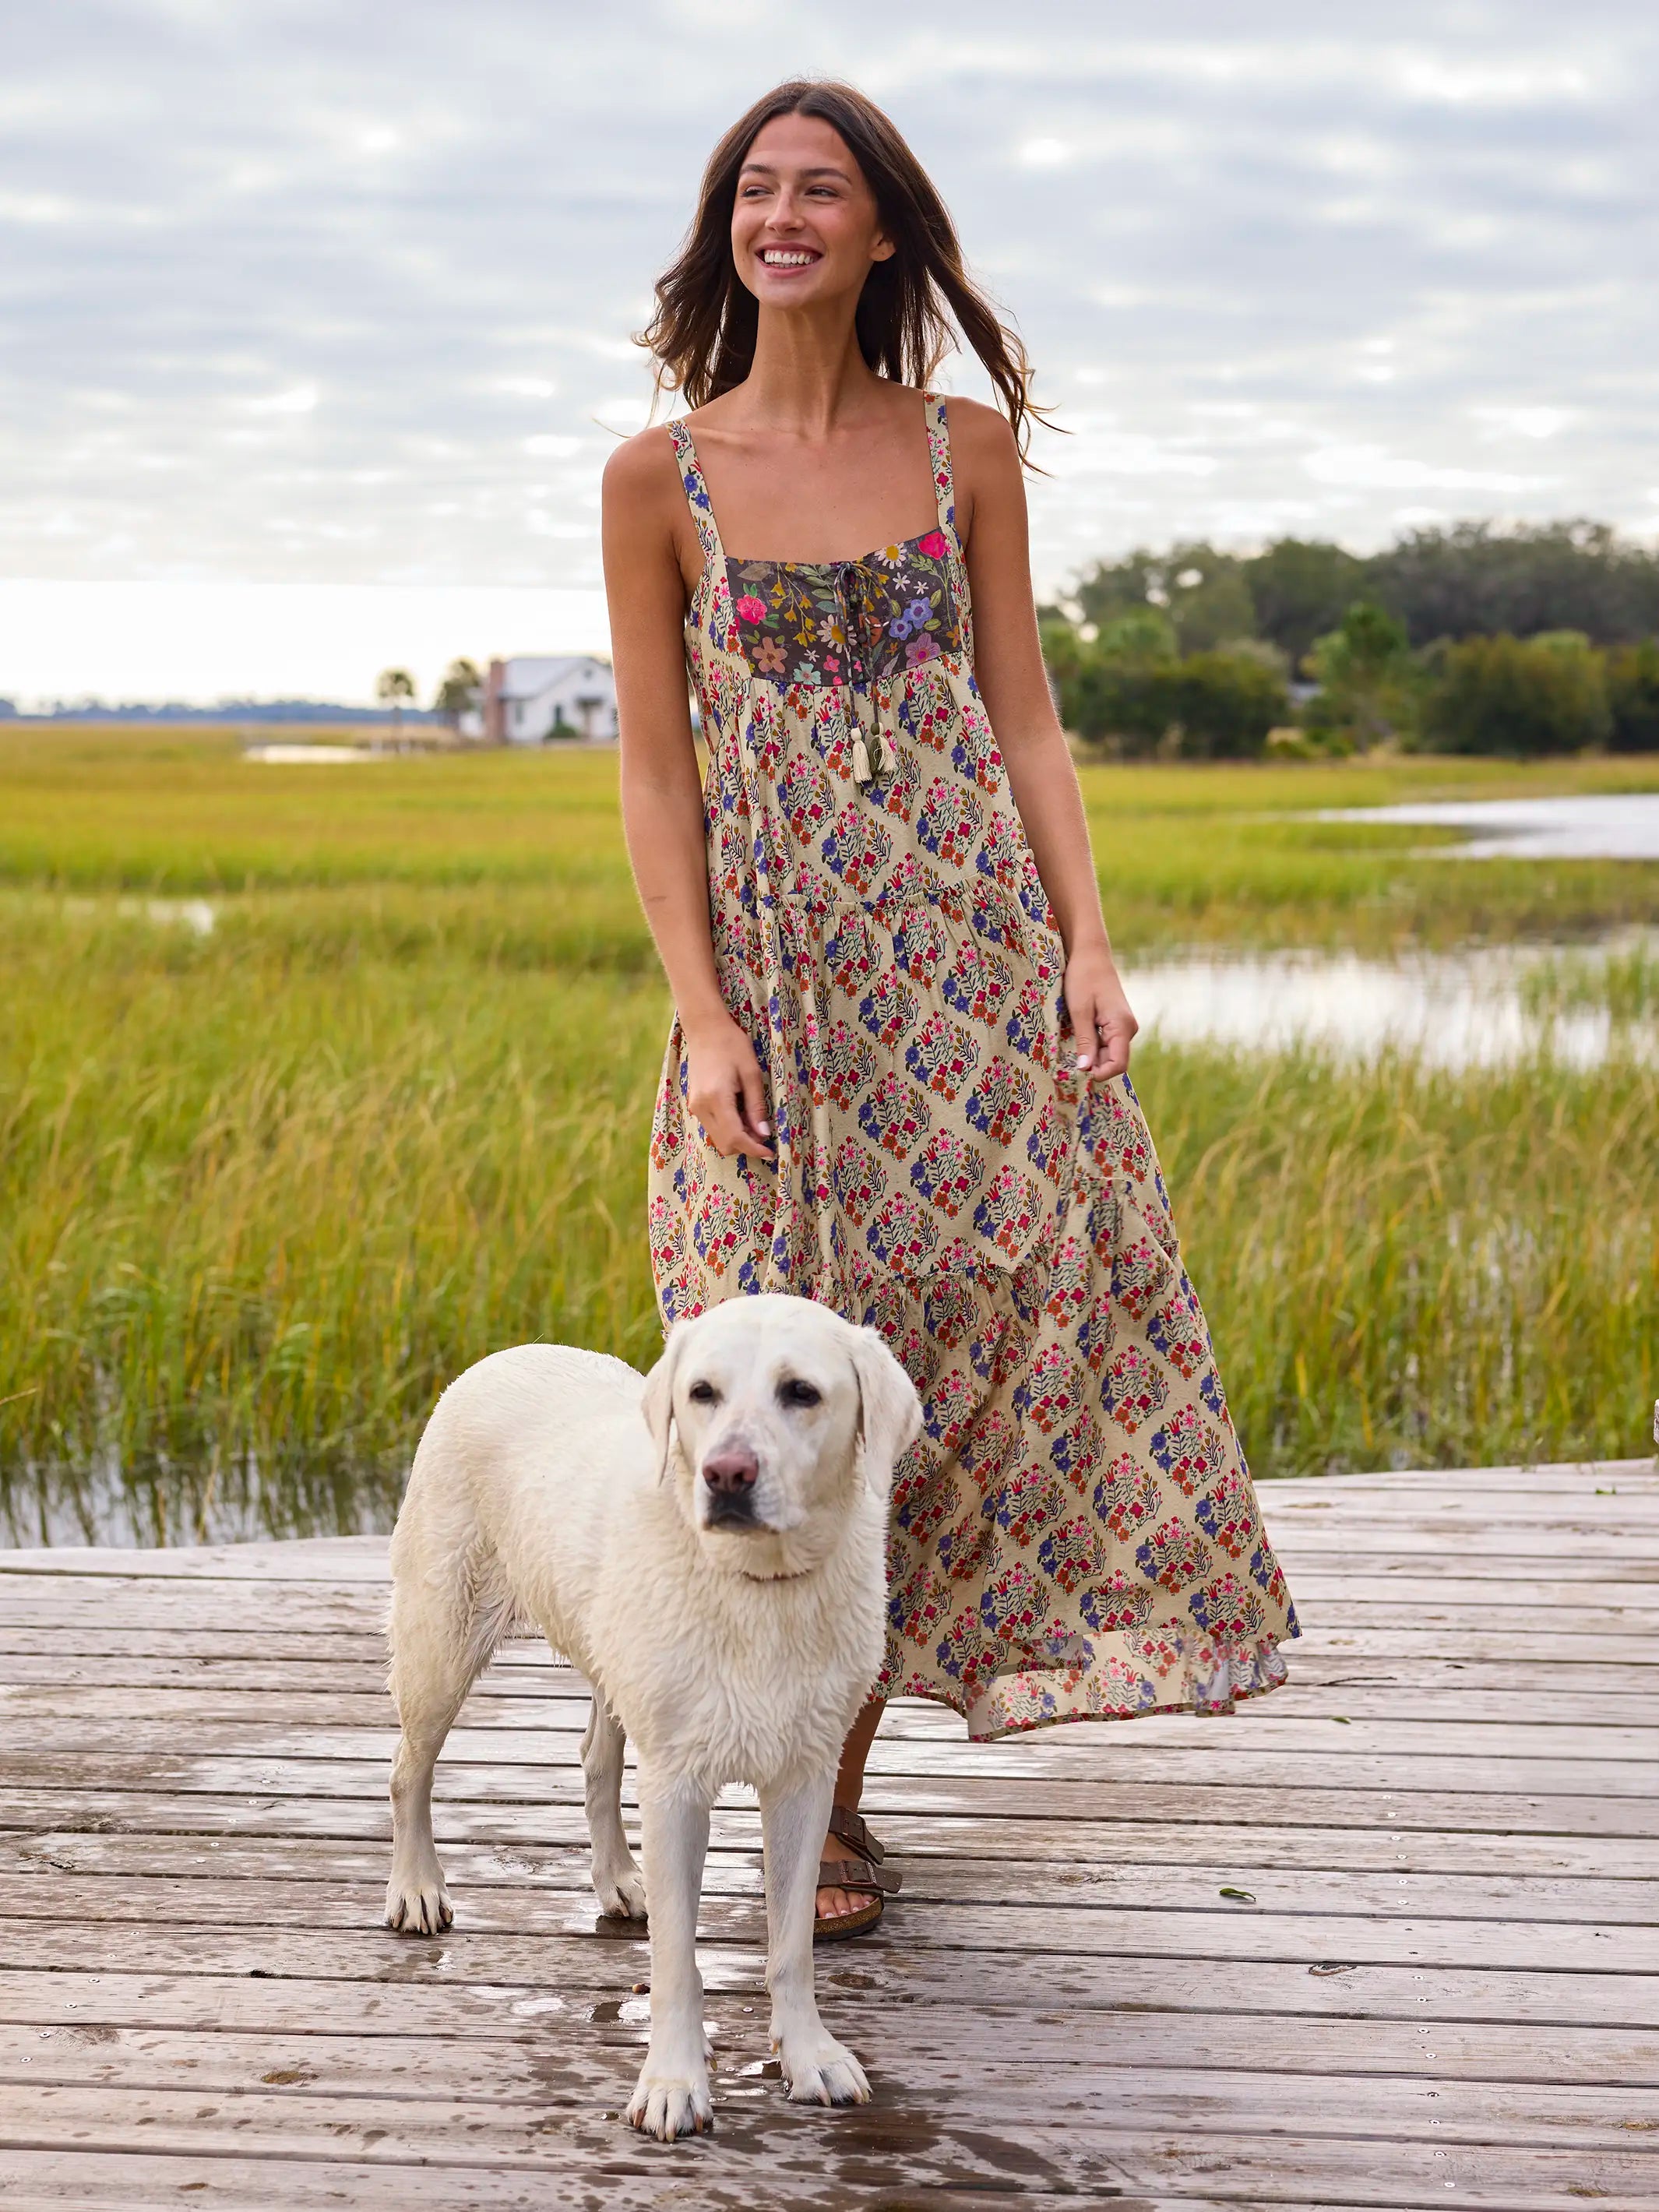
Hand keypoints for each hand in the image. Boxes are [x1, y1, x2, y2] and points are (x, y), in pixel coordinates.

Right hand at [684, 1014, 774, 1160]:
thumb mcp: (752, 1073)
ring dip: (737, 1137)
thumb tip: (763, 1134)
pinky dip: (728, 1128)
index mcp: (716, 1098)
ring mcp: (695, 1106)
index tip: (770, 1152)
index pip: (735, 1137)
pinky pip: (713, 1127)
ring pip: (718, 1138)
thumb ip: (756, 1106)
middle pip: (724, 1144)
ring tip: (753, 1118)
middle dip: (746, 1145)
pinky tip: (740, 1112)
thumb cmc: (732, 1045)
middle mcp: (701, 1107)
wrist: (705, 1029)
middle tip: (763, 1131)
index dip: (753, 1149)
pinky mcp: (694, 1103)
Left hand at [1064, 943, 1137, 1080]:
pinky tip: (1076, 1041)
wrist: (1090, 954)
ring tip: (1070, 1049)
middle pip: (1114, 1061)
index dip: (1099, 1073)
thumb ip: (1085, 1041)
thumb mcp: (1079, 1011)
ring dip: (1091, 1056)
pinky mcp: (1116, 1023)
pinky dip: (1092, 1047)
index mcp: (1122, 1026)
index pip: (1118, 1064)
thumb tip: (1085, 1070)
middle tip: (1067, 1062)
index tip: (1077, 1073)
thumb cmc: (1083, 978)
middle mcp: (1128, 1029)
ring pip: (1109, 1053)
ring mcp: (1123, 1026)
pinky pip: (1107, 1043)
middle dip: (1093, 1066)